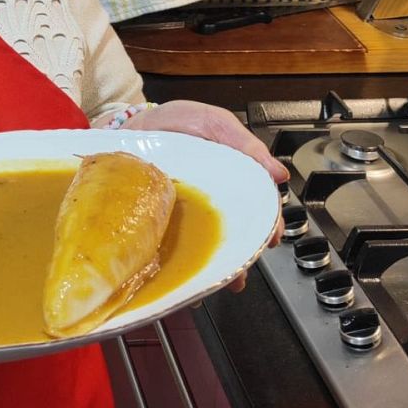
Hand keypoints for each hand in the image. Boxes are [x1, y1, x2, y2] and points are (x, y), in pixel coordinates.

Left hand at [121, 100, 287, 293]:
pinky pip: (171, 252)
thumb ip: (245, 145)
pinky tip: (185, 282)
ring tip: (216, 284)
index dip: (265, 226)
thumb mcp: (213, 123)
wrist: (129, 127)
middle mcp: (208, 203)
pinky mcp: (157, 224)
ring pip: (204, 250)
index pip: (254, 209)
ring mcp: (182, 217)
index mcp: (228, 181)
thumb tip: (278, 173)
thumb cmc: (173, 123)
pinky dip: (180, 270)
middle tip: (240, 270)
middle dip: (240, 257)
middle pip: (232, 235)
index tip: (269, 239)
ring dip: (213, 270)